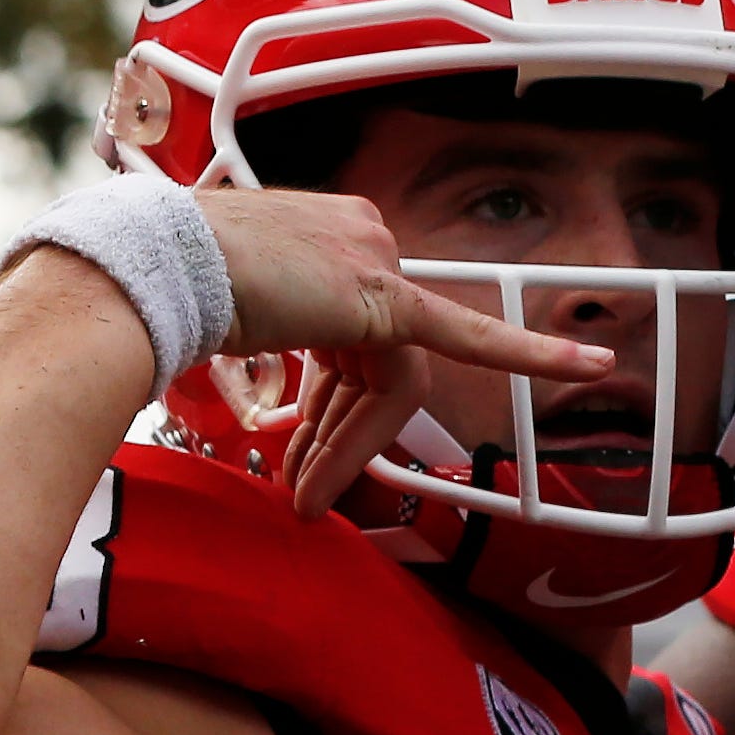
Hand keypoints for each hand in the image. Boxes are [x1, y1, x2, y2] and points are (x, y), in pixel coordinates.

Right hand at [191, 187, 607, 513]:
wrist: (148, 270)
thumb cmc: (159, 289)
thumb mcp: (219, 308)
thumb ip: (262, 337)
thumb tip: (268, 400)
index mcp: (324, 236)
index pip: (348, 338)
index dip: (324, 406)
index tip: (294, 452)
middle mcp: (361, 238)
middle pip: (373, 364)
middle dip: (336, 436)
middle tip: (300, 493)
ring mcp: (376, 260)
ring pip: (388, 380)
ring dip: (347, 447)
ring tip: (306, 497)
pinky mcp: (387, 297)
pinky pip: (465, 338)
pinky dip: (528, 355)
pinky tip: (587, 366)